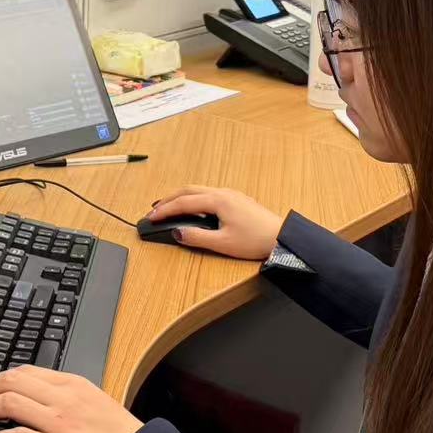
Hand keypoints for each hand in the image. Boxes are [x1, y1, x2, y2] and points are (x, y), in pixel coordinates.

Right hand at [147, 186, 284, 259]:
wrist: (281, 237)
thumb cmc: (255, 240)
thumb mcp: (223, 243)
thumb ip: (197, 237)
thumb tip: (177, 233)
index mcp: (217, 200)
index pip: (183, 202)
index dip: (165, 210)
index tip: (151, 216)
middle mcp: (223, 192)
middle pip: (188, 190)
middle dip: (169, 199)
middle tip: (155, 209)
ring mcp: (231, 194)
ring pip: (199, 190)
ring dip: (182, 197)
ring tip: (169, 206)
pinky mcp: (237, 199)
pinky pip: (209, 193)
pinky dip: (194, 197)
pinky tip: (193, 207)